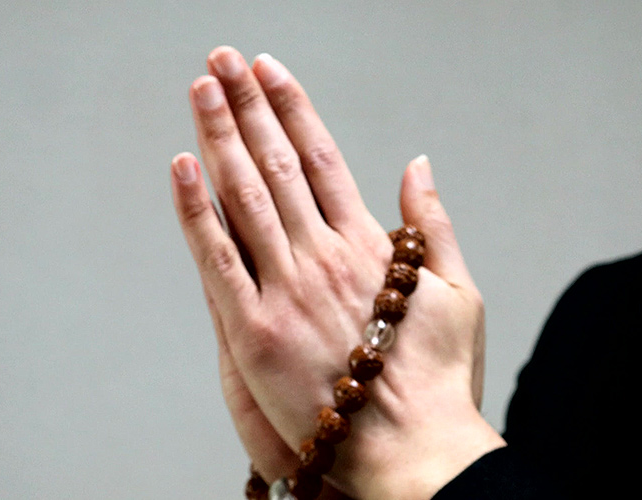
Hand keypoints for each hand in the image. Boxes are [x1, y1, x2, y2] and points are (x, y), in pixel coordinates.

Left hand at [171, 46, 504, 499]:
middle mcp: (325, 255)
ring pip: (244, 196)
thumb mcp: (460, 292)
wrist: (413, 449)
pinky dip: (195, 210)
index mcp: (370, 244)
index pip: (324, 158)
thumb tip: (419, 164)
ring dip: (219, 136)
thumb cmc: (440, 377)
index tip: (270, 71)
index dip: (293, 109)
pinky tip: (181, 165)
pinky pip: (216, 259)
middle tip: (222, 61)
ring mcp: (286, 290)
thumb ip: (433, 224)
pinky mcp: (252, 331)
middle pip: (277, 164)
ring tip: (202, 89)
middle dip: (248, 106)